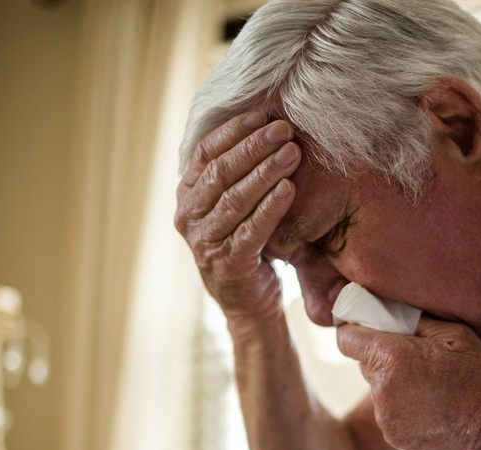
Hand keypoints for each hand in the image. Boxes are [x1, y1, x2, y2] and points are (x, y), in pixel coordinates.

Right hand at [174, 111, 299, 320]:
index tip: (262, 114)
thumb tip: (262, 127)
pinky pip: (251, 229)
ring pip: (235, 198)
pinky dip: (270, 207)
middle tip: (284, 130)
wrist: (250, 304)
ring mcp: (205, 241)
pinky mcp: (227, 263)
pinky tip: (289, 189)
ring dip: (265, 171)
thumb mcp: (235, 208)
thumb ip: (237, 176)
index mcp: (187, 196)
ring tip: (292, 153)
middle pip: (221, 171)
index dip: (233, 131)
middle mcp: (189, 216)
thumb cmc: (247, 246)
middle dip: (254, 146)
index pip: (205, 153)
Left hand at [336, 318, 480, 449]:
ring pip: (377, 388)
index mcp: (392, 357)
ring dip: (394, 382)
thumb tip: (389, 312)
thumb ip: (415, 321)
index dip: (358, 329)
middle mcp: (381, 389)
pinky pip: (388, 411)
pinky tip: (432, 406)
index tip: (374, 328)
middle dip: (383, 356)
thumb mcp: (456, 335)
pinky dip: (403, 406)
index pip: (347, 337)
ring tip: (431, 385)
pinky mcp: (393, 437)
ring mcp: (385, 417)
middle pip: (364, 362)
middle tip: (419, 357)